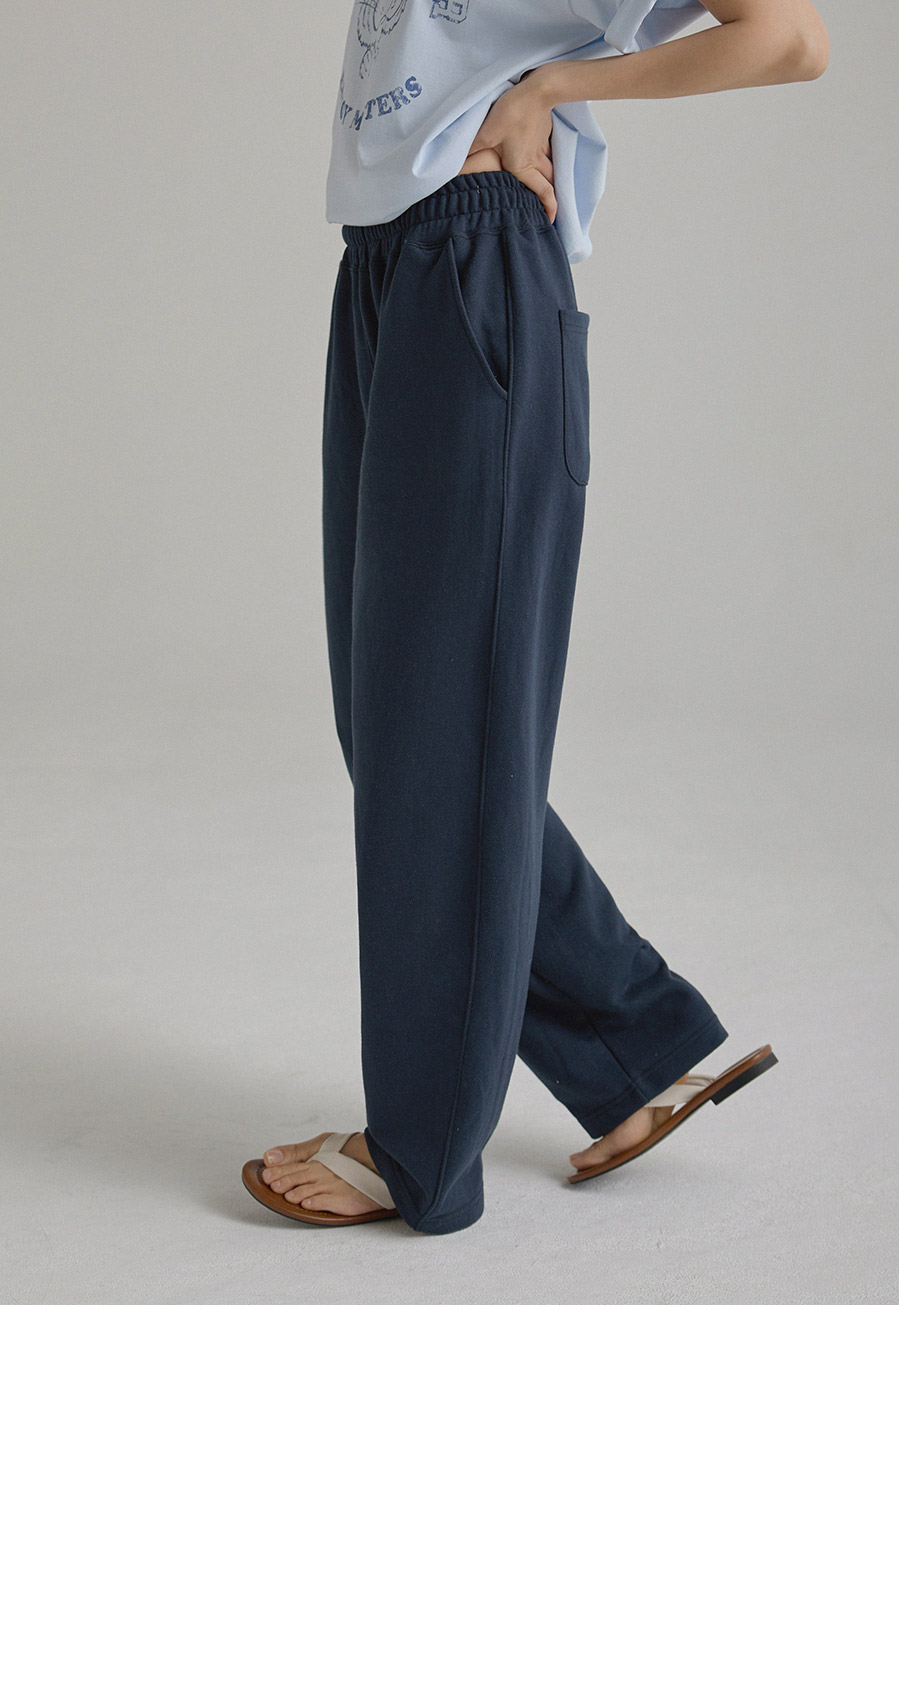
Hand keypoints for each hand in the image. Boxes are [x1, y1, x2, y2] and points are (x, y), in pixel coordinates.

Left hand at [461, 68, 556, 221]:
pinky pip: (547, 152)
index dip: (550, 209)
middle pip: (549, 183)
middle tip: (547, 207)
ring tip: (546, 187)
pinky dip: (546, 160)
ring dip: (549, 179)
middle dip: (550, 198)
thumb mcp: (486, 133)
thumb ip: (471, 149)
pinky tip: (539, 158)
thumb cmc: (513, 112)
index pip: (543, 193)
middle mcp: (535, 160)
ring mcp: (541, 146)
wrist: (537, 90)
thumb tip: (453, 163)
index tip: (551, 221)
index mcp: (522, 166)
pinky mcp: (543, 133)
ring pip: (550, 168)